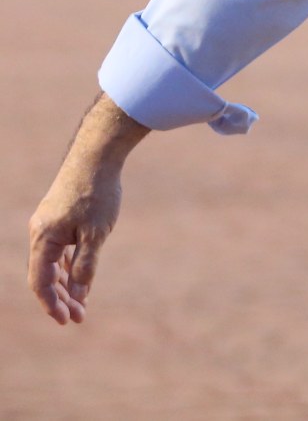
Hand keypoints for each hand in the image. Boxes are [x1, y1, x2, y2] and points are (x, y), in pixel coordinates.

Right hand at [28, 157, 123, 324]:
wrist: (97, 156)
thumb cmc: (97, 193)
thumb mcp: (96, 234)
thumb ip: (85, 266)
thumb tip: (78, 296)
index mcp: (43, 239)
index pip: (41, 282)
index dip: (52, 305)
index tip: (66, 321)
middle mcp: (40, 233)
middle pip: (45, 275)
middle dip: (61, 298)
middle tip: (79, 317)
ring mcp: (48, 224)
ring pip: (52, 262)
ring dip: (66, 283)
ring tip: (81, 303)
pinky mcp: (59, 217)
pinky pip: (59, 249)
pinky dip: (68, 265)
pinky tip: (78, 278)